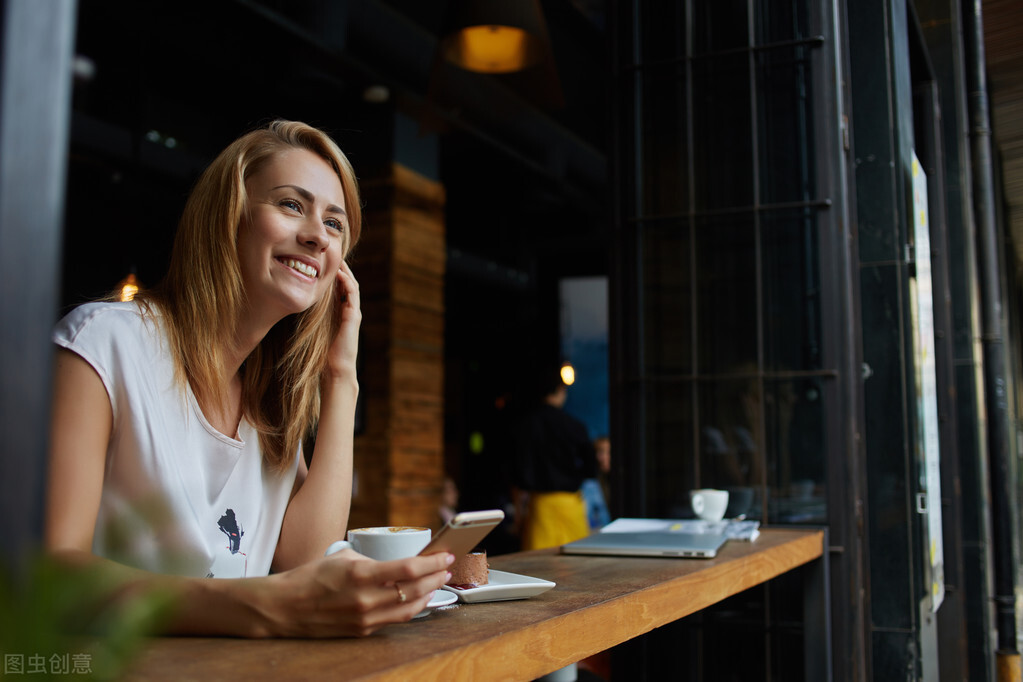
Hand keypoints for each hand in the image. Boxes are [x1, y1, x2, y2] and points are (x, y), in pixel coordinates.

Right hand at [263, 549, 453, 637]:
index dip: (432, 562)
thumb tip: (399, 563)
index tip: (445, 555)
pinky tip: (419, 598)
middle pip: (414, 589)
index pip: (408, 569)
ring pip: (410, 609)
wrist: (286, 606)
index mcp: (361, 574)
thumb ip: (373, 560)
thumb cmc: (312, 576)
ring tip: (438, 582)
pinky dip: (411, 608)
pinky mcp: (362, 631)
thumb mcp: (344, 556)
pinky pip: (394, 620)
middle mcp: (366, 598)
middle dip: (436, 577)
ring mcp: (365, 618)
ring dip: (429, 594)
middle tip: (447, 567)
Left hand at [326, 260, 361, 377]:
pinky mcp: (353, 317)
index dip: (336, 276)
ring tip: (339, 260)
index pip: (341, 289)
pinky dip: (347, 283)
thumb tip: (301, 308)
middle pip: (349, 284)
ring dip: (346, 272)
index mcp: (343, 313)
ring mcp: (354, 313)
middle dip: (343, 270)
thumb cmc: (326, 353)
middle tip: (335, 255)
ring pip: (353, 286)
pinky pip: (352, 295)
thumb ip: (316, 318)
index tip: (326, 263)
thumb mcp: (319, 330)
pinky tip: (340, 274)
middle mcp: (350, 311)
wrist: (336, 368)